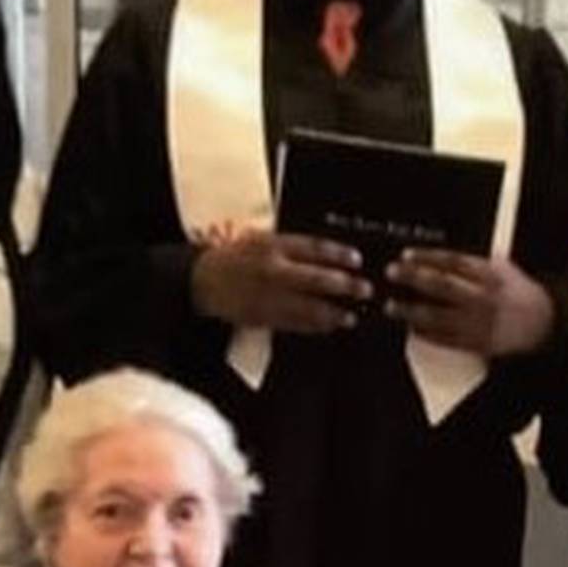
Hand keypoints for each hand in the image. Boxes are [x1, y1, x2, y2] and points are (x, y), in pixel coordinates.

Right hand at [191, 230, 371, 335]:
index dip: (338, 254)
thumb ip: (291, 247)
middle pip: (316, 279)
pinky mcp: (262, 316)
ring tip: (349, 317)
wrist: (203, 279)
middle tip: (364, 290)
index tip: (357, 260)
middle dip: (344, 286)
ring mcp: (267, 295)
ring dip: (331, 313)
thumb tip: (327, 256)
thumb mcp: (261, 240)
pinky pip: (293, 323)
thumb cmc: (236, 257)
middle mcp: (272, 270)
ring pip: (307, 306)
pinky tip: (327, 326)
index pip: (313, 248)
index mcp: (273, 245)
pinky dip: (313, 326)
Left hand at [388, 251, 555, 357]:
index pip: (454, 262)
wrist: (543, 325)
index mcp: (491, 275)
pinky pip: (445, 339)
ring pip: (439, 316)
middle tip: (392, 273)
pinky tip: (411, 328)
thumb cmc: (520, 294)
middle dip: (413, 278)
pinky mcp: (476, 343)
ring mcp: (479, 323)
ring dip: (412, 310)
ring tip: (392, 306)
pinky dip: (426, 333)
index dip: (428, 257)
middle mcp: (483, 298)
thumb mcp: (504, 268)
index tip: (406, 255)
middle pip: (442, 285)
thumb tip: (442, 257)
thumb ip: (476, 263)